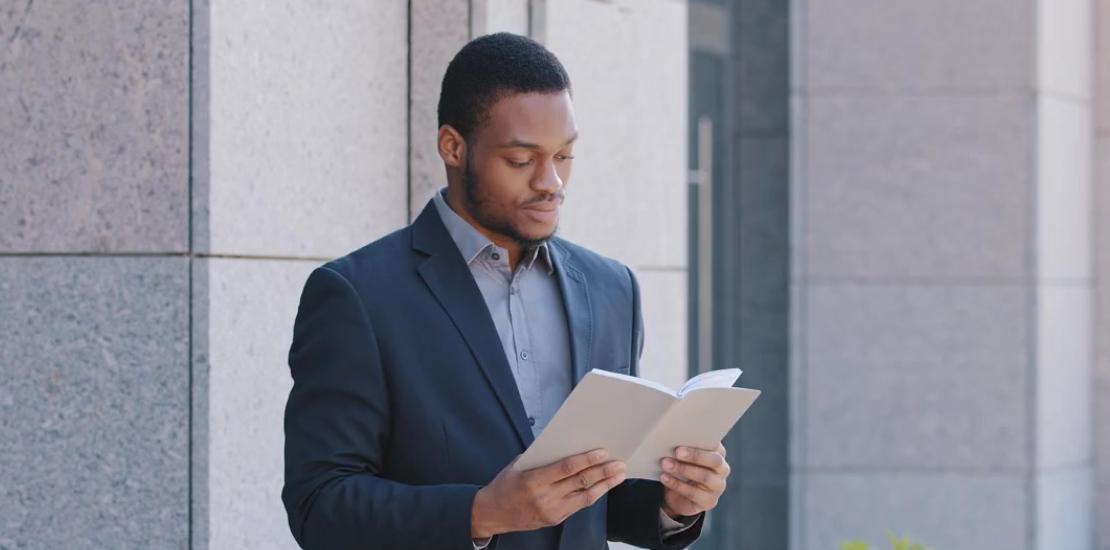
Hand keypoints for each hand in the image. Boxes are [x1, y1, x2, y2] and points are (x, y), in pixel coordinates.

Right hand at [471, 449, 626, 537]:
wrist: (493, 514)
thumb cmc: (504, 485)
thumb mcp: (517, 466)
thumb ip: (541, 458)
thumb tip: (566, 446)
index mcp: (533, 481)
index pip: (566, 469)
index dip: (586, 460)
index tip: (602, 453)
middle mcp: (544, 497)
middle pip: (580, 482)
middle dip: (602, 472)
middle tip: (618, 463)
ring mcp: (551, 511)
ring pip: (585, 497)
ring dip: (604, 485)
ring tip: (618, 475)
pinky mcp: (555, 519)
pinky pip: (579, 506)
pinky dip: (593, 495)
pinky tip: (603, 487)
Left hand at [659, 442, 728, 518]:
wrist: (678, 499)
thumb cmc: (682, 472)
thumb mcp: (684, 459)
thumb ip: (684, 450)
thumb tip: (670, 440)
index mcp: (718, 454)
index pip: (717, 445)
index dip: (704, 441)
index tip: (688, 436)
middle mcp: (722, 470)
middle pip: (714, 460)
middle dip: (695, 455)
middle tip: (677, 451)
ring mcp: (717, 487)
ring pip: (704, 477)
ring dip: (683, 469)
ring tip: (665, 464)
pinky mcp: (708, 502)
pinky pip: (693, 492)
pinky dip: (677, 484)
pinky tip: (664, 478)